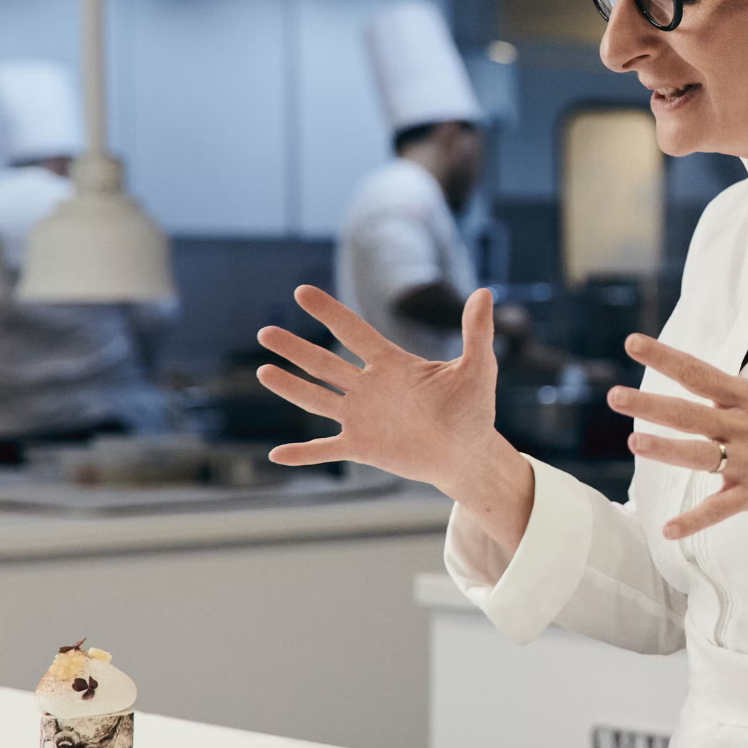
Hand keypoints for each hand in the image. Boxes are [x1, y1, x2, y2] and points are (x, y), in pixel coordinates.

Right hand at [255, 286, 529, 537]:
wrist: (469, 454)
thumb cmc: (473, 410)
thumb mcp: (477, 368)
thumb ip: (476, 331)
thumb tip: (485, 292)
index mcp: (392, 365)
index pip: (354, 331)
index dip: (329, 312)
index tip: (302, 292)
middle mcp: (370, 388)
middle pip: (324, 363)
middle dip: (294, 348)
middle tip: (265, 332)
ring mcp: (362, 418)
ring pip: (317, 399)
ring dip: (290, 387)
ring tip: (262, 371)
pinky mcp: (363, 447)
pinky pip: (326, 450)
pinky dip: (303, 454)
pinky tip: (276, 455)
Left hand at [609, 291, 747, 544]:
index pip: (700, 372)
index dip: (665, 356)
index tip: (633, 341)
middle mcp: (746, 428)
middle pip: (688, 413)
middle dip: (649, 404)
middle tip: (613, 396)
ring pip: (697, 457)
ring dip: (664, 451)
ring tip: (634, 441)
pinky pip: (721, 509)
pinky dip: (694, 521)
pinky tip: (666, 530)